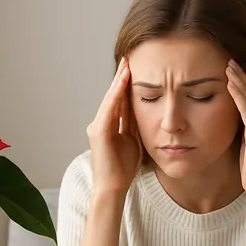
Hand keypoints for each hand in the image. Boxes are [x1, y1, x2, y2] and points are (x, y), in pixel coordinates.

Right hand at [87, 57, 142, 195]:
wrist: (113, 188)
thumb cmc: (123, 169)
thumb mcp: (134, 141)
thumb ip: (135, 127)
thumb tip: (147, 113)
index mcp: (110, 126)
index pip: (120, 101)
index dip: (127, 85)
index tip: (135, 68)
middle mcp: (101, 123)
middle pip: (114, 96)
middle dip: (122, 77)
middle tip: (129, 58)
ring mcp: (98, 126)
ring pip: (110, 99)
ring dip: (119, 81)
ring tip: (127, 64)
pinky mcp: (99, 132)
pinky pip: (109, 109)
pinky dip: (116, 95)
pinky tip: (123, 82)